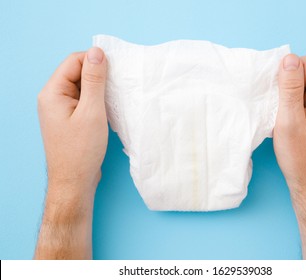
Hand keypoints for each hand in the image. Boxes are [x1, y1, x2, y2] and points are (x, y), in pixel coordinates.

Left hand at [35, 48, 106, 258]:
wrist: (75, 182)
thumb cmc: (82, 150)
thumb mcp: (92, 112)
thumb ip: (95, 80)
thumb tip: (97, 52)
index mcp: (52, 92)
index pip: (74, 62)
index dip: (95, 60)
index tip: (117, 68)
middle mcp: (53, 98)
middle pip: (77, 72)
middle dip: (98, 75)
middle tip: (119, 84)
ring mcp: (60, 109)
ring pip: (82, 87)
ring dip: (99, 88)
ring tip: (116, 96)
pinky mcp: (69, 119)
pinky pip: (83, 100)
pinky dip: (97, 100)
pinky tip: (109, 107)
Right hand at [274, 54, 305, 193]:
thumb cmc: (299, 157)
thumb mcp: (289, 121)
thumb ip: (290, 89)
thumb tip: (289, 59)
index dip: (287, 72)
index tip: (273, 90)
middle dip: (287, 84)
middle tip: (275, 105)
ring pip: (304, 86)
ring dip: (288, 95)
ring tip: (280, 114)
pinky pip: (305, 99)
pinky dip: (292, 104)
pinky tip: (285, 118)